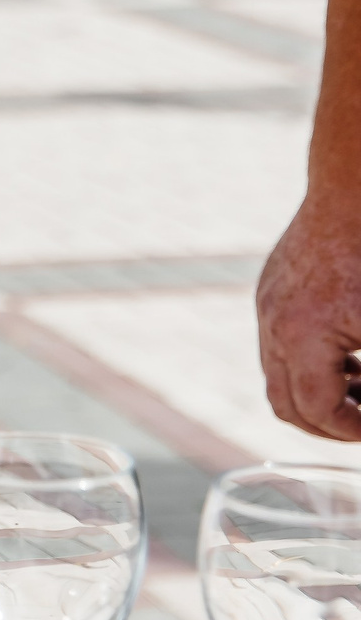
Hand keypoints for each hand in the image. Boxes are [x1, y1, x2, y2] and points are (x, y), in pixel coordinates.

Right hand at [259, 198, 360, 441]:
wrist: (353, 190)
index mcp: (304, 338)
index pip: (316, 410)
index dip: (350, 429)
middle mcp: (275, 324)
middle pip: (284, 403)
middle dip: (325, 422)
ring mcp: (267, 304)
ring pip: (277, 373)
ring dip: (317, 389)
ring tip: (359, 382)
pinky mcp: (269, 288)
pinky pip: (277, 339)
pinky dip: (309, 357)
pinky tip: (348, 345)